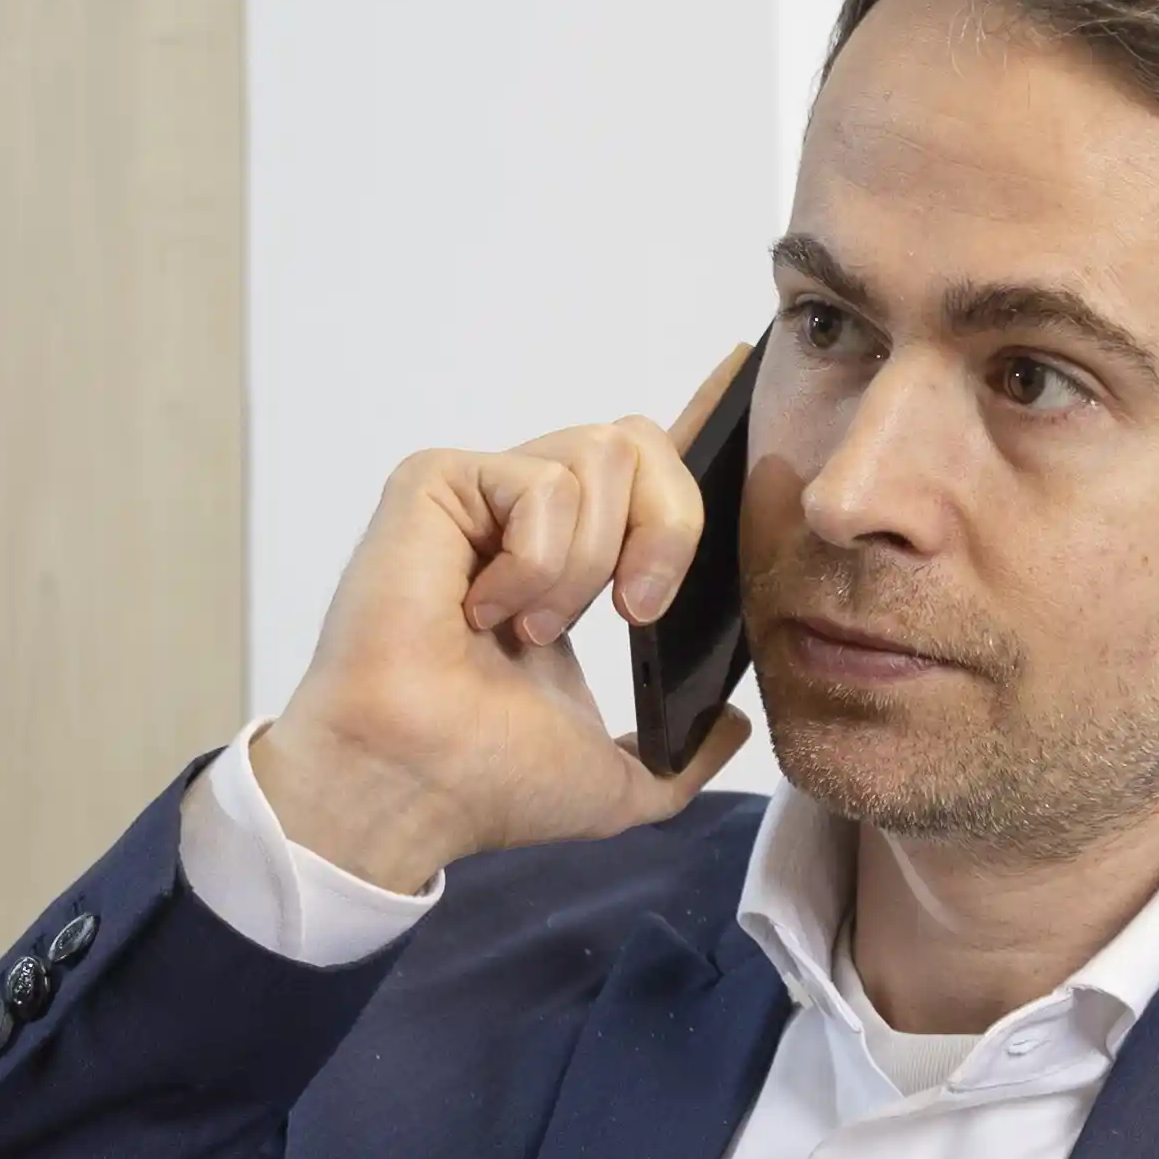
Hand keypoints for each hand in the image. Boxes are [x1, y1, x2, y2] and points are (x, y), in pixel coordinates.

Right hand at [247, 419, 750, 889]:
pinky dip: (535, 562)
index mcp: (568, 564)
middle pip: (642, 443)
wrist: (417, 787)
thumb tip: (731, 724)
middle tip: (637, 612)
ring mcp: (480, 496)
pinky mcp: (437, 481)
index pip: (645, 471)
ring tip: (530, 630)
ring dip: (587, 564)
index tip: (741, 370)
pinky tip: (481, 611)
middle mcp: (524, 519)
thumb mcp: (617, 782)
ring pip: (602, 454)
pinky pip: (542, 483)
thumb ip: (683, 757)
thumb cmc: (485, 783)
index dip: (699, 416)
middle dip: (669, 528)